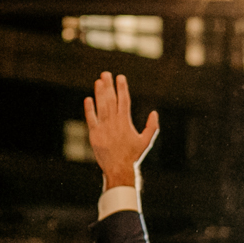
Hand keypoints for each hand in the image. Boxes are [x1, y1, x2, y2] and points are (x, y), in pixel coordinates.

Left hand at [84, 71, 160, 190]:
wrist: (119, 169)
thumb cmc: (133, 156)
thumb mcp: (146, 141)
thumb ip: (152, 127)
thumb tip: (154, 113)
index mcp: (126, 122)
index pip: (124, 100)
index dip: (122, 87)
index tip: (120, 77)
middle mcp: (114, 122)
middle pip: (111, 99)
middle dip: (108, 85)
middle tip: (106, 74)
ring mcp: (103, 127)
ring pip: (101, 106)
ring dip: (99, 93)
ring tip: (98, 82)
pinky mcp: (94, 134)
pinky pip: (90, 118)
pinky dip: (89, 108)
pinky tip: (88, 99)